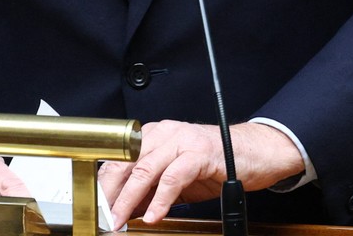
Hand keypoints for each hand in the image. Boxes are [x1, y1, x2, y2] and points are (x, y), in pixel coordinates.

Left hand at [100, 120, 304, 228]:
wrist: (255, 153)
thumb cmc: (215, 163)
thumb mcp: (176, 179)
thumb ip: (149, 190)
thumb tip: (124, 209)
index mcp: (155, 135)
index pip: (119, 158)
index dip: (104, 184)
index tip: (97, 207)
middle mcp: (165, 132)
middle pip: (126, 162)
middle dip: (110, 193)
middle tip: (104, 217)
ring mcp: (182, 140)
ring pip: (145, 169)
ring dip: (129, 199)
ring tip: (121, 220)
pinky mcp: (200, 153)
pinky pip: (173, 178)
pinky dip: (160, 200)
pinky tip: (154, 216)